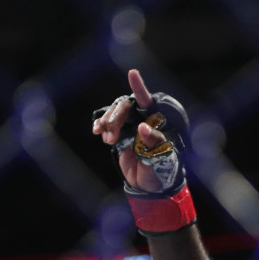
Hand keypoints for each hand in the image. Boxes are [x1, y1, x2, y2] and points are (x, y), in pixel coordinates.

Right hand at [91, 69, 168, 192]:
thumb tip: (143, 127)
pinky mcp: (120, 132)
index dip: (140, 87)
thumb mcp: (161, 158)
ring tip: (107, 140)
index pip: (148, 102)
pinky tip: (96, 131)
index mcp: (158, 122)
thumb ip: (153, 142)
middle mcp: (144, 119)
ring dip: (108, 123)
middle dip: (116, 118)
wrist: (149, 186)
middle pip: (126, 106)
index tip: (132, 73)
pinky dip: (100, 123)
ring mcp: (131, 125)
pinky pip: (107, 121)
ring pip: (115, 112)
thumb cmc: (161, 170)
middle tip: (110, 138)